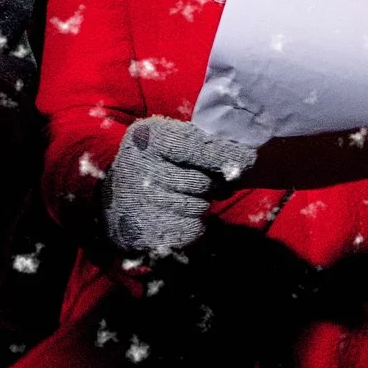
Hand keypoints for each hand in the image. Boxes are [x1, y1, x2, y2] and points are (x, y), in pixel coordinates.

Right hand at [104, 117, 252, 258]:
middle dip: (210, 185)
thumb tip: (246, 159)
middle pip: (201, 182)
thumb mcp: (172, 141)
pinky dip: (193, 224)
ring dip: (201, 205)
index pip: (196, 146)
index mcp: (149, 137)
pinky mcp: (146, 230)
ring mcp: (141, 201)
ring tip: (184, 198)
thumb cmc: (155, 163)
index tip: (250, 159)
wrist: (116, 199)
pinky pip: (192, 228)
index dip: (226, 154)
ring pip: (199, 207)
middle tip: (201, 184)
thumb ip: (203, 144)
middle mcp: (141, 167)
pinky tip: (178, 215)